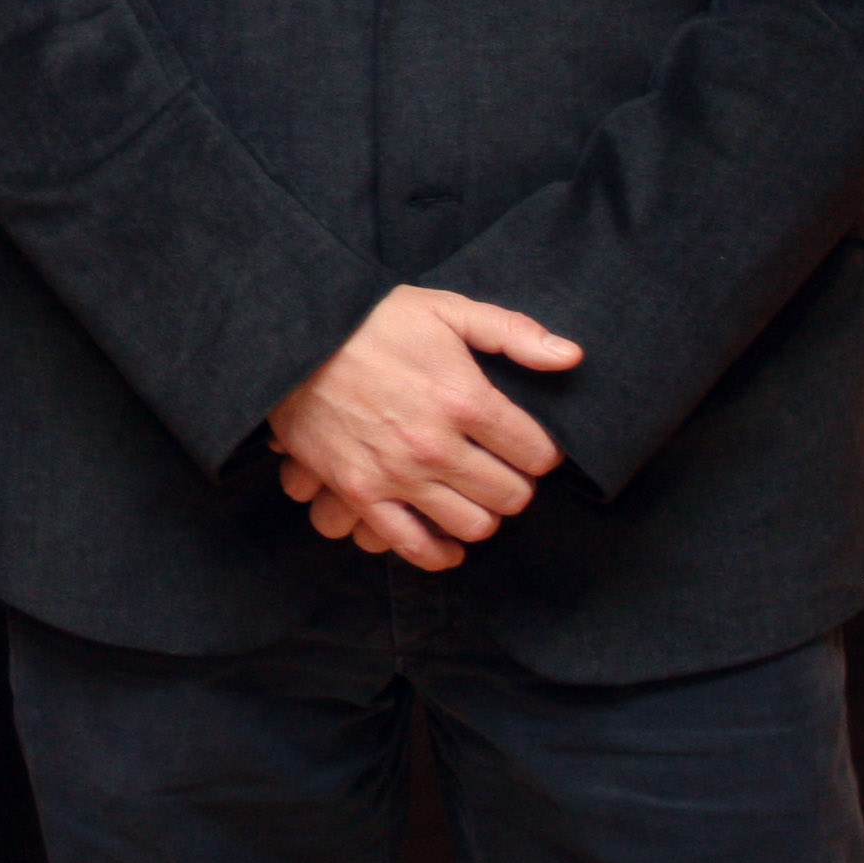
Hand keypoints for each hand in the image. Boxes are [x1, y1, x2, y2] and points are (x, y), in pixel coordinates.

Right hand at [265, 286, 582, 570]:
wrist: (293, 338)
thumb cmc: (371, 320)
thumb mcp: (444, 308)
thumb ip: (512, 332)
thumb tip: (570, 357)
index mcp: (465, 399)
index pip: (537, 453)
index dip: (541, 451)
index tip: (528, 444)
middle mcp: (437, 445)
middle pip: (512, 495)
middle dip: (516, 484)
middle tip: (503, 470)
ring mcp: (397, 474)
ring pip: (473, 525)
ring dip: (484, 515)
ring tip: (475, 495)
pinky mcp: (361, 492)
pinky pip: (413, 545)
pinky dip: (439, 554)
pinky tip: (450, 544)